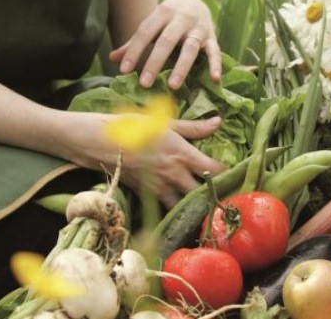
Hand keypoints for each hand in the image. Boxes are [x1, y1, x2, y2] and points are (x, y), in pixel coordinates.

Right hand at [59, 111, 223, 208]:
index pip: (214, 169)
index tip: (235, 173)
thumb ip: (193, 127)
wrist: (95, 142)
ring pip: (184, 205)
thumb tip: (218, 122)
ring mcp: (158, 187)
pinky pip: (165, 206)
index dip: (228, 173)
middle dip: (214, 194)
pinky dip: (175, 207)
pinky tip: (179, 203)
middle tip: (224, 193)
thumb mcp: (163, 122)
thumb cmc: (130, 126)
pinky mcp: (145, 194)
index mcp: (181, 153)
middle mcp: (173, 174)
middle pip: (202, 192)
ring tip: (204, 201)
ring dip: (194, 204)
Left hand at [109, 0, 220, 89]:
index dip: (134, 51)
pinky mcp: (212, 38)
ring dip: (181, 67)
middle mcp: (181, 19)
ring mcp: (198, 28)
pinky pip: (214, 52)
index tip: (124, 70)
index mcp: (163, 13)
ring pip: (190, 48)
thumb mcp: (152, 24)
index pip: (145, 32)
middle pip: (167, 41)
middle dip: (155, 62)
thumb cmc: (168, 19)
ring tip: (172, 86)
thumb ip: (135, 41)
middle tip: (144, 84)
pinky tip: (215, 78)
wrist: (196, 1)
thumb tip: (112, 58)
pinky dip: (215, 64)